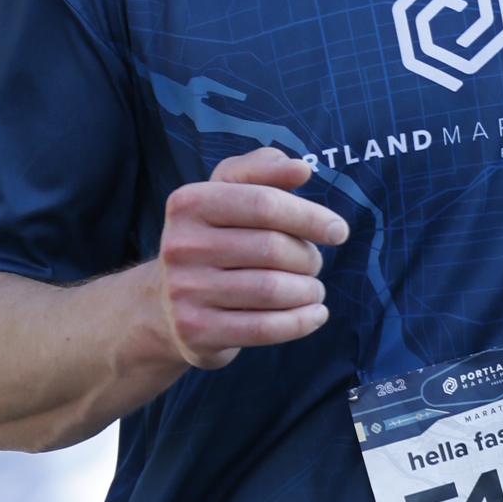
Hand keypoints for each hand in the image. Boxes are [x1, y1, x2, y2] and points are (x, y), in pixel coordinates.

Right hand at [153, 146, 349, 371]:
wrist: (164, 307)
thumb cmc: (211, 240)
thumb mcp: (225, 195)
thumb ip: (261, 170)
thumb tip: (300, 169)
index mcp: (189, 203)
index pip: (264, 204)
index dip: (310, 217)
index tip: (338, 231)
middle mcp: (180, 245)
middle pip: (272, 248)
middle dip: (308, 257)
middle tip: (315, 263)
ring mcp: (185, 292)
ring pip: (272, 290)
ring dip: (308, 291)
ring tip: (313, 289)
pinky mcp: (196, 332)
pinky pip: (264, 328)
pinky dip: (300, 322)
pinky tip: (314, 315)